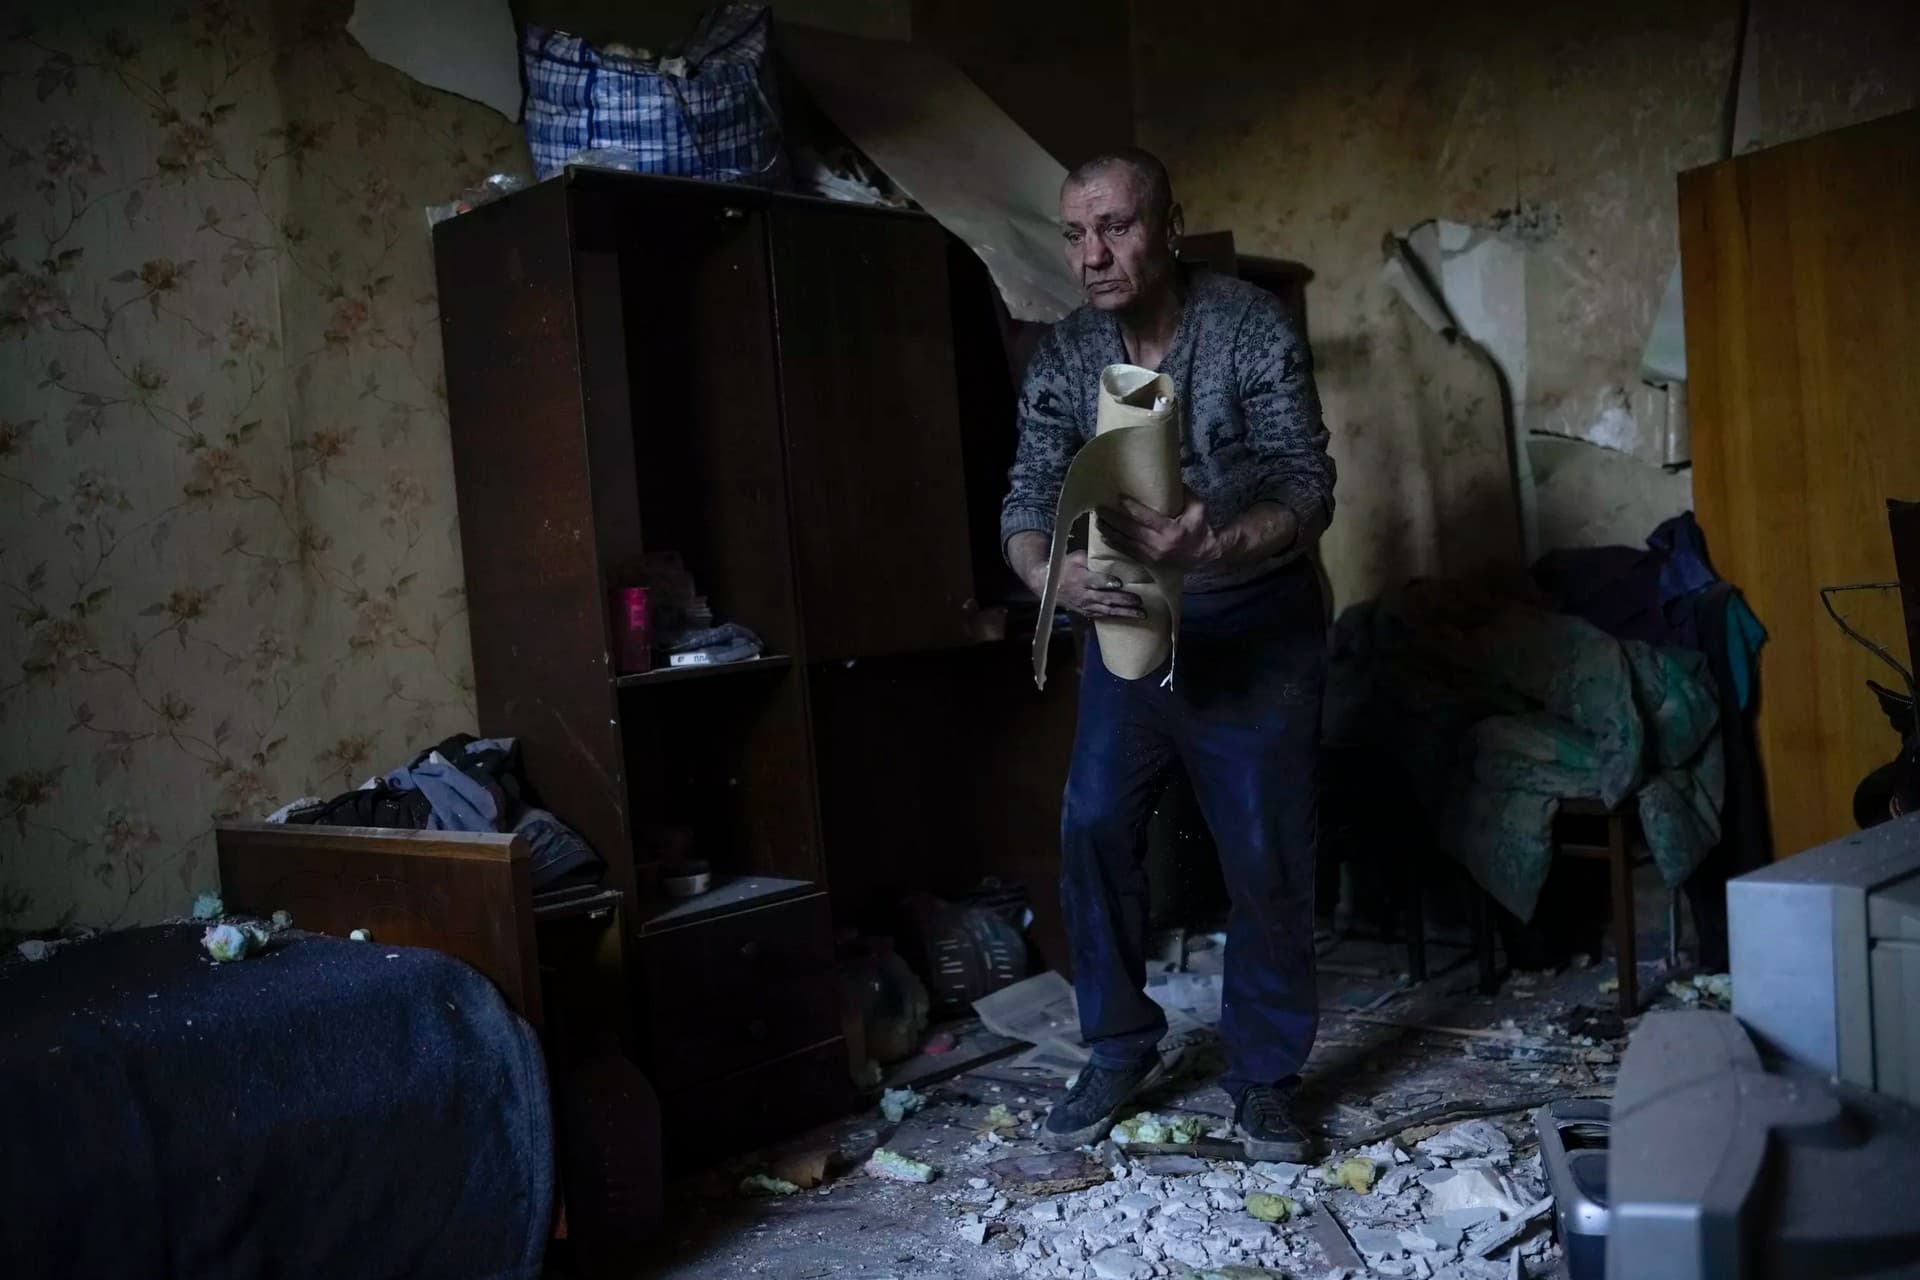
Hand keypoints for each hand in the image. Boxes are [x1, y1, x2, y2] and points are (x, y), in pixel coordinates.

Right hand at [1031, 549, 1146, 619]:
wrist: (1049, 586)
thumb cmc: (1065, 568)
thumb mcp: (1075, 558)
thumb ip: (1090, 559)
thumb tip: (1109, 557)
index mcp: (1080, 579)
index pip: (1096, 582)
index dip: (1108, 582)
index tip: (1120, 583)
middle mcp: (1084, 595)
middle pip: (1106, 598)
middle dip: (1124, 600)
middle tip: (1140, 601)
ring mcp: (1086, 606)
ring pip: (1108, 611)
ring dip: (1125, 613)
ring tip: (1142, 614)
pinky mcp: (1087, 612)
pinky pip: (1104, 616)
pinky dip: (1118, 617)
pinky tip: (1131, 616)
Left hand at [1096, 490, 1223, 569]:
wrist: (1206, 555)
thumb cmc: (1201, 528)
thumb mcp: (1198, 508)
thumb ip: (1184, 493)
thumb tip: (1168, 478)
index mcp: (1171, 530)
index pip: (1146, 518)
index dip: (1130, 507)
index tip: (1118, 497)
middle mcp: (1159, 544)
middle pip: (1130, 530)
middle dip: (1112, 519)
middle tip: (1099, 508)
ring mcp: (1153, 556)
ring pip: (1125, 543)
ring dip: (1109, 532)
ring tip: (1097, 521)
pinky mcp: (1150, 562)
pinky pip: (1128, 553)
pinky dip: (1115, 544)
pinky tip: (1105, 537)